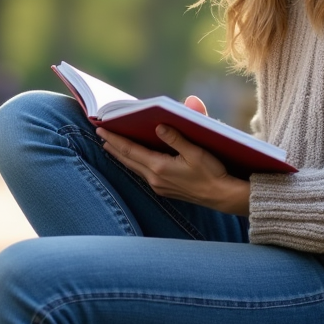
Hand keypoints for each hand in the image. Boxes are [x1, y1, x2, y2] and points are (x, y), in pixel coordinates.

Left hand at [97, 95, 250, 215]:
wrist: (222, 196)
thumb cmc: (211, 172)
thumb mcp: (195, 151)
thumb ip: (175, 138)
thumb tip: (159, 127)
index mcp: (160, 167)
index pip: (130, 150)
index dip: (114, 139)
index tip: (101, 130)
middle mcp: (155, 178)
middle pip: (128, 160)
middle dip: (114, 147)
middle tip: (101, 135)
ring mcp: (159, 186)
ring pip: (134, 168)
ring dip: (123, 156)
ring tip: (112, 146)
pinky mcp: (165, 190)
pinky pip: (143, 174)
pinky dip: (134, 164)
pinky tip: (134, 160)